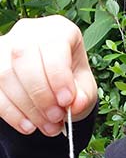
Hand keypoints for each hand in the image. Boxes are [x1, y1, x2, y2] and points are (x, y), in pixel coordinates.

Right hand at [0, 15, 97, 136]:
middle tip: (57, 118)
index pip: (53, 46)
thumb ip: (84, 96)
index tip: (66, 101)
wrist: (55, 86)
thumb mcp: (86, 88)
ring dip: (27, 107)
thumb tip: (76, 104)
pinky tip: (28, 127)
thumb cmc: (72, 82)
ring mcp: (5, 45)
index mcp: (60, 30)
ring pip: (5, 74)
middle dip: (41, 95)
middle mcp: (29, 31)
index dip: (58, 76)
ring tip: (48, 127)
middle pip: (24, 57)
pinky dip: (11, 112)